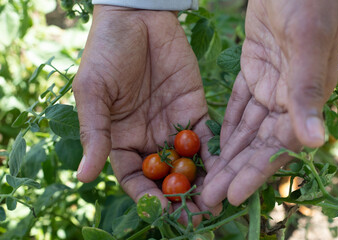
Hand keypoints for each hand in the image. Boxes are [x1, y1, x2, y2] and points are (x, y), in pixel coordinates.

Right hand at [72, 5, 220, 223]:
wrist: (137, 18)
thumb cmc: (105, 52)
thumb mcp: (94, 93)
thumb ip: (95, 133)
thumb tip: (83, 176)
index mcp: (121, 140)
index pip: (134, 179)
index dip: (146, 197)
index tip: (161, 212)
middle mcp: (148, 139)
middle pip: (165, 178)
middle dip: (180, 198)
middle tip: (196, 216)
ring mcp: (173, 126)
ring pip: (189, 164)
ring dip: (202, 183)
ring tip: (215, 201)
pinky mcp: (195, 110)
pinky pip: (206, 137)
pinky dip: (215, 154)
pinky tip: (226, 169)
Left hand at [202, 0, 337, 205]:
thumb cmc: (305, 3)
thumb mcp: (307, 42)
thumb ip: (308, 91)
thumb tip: (314, 141)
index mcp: (307, 97)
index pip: (280, 145)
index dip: (256, 171)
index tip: (233, 195)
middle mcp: (291, 98)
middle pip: (258, 144)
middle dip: (234, 171)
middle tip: (208, 197)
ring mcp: (272, 86)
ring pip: (246, 129)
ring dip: (227, 154)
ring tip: (205, 178)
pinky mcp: (255, 72)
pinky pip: (238, 106)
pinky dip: (226, 125)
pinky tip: (212, 144)